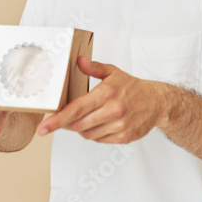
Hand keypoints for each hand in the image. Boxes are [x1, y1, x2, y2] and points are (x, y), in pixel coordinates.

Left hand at [37, 56, 167, 143]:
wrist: (157, 102)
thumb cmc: (133, 87)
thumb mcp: (113, 72)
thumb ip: (93, 68)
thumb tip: (78, 61)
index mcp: (107, 93)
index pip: (76, 109)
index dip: (57, 120)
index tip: (43, 127)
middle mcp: (113, 111)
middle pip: (78, 125)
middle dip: (67, 123)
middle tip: (64, 117)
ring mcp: (119, 126)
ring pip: (87, 134)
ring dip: (81, 128)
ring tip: (87, 117)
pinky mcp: (123, 137)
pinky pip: (99, 140)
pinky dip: (94, 134)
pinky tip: (99, 123)